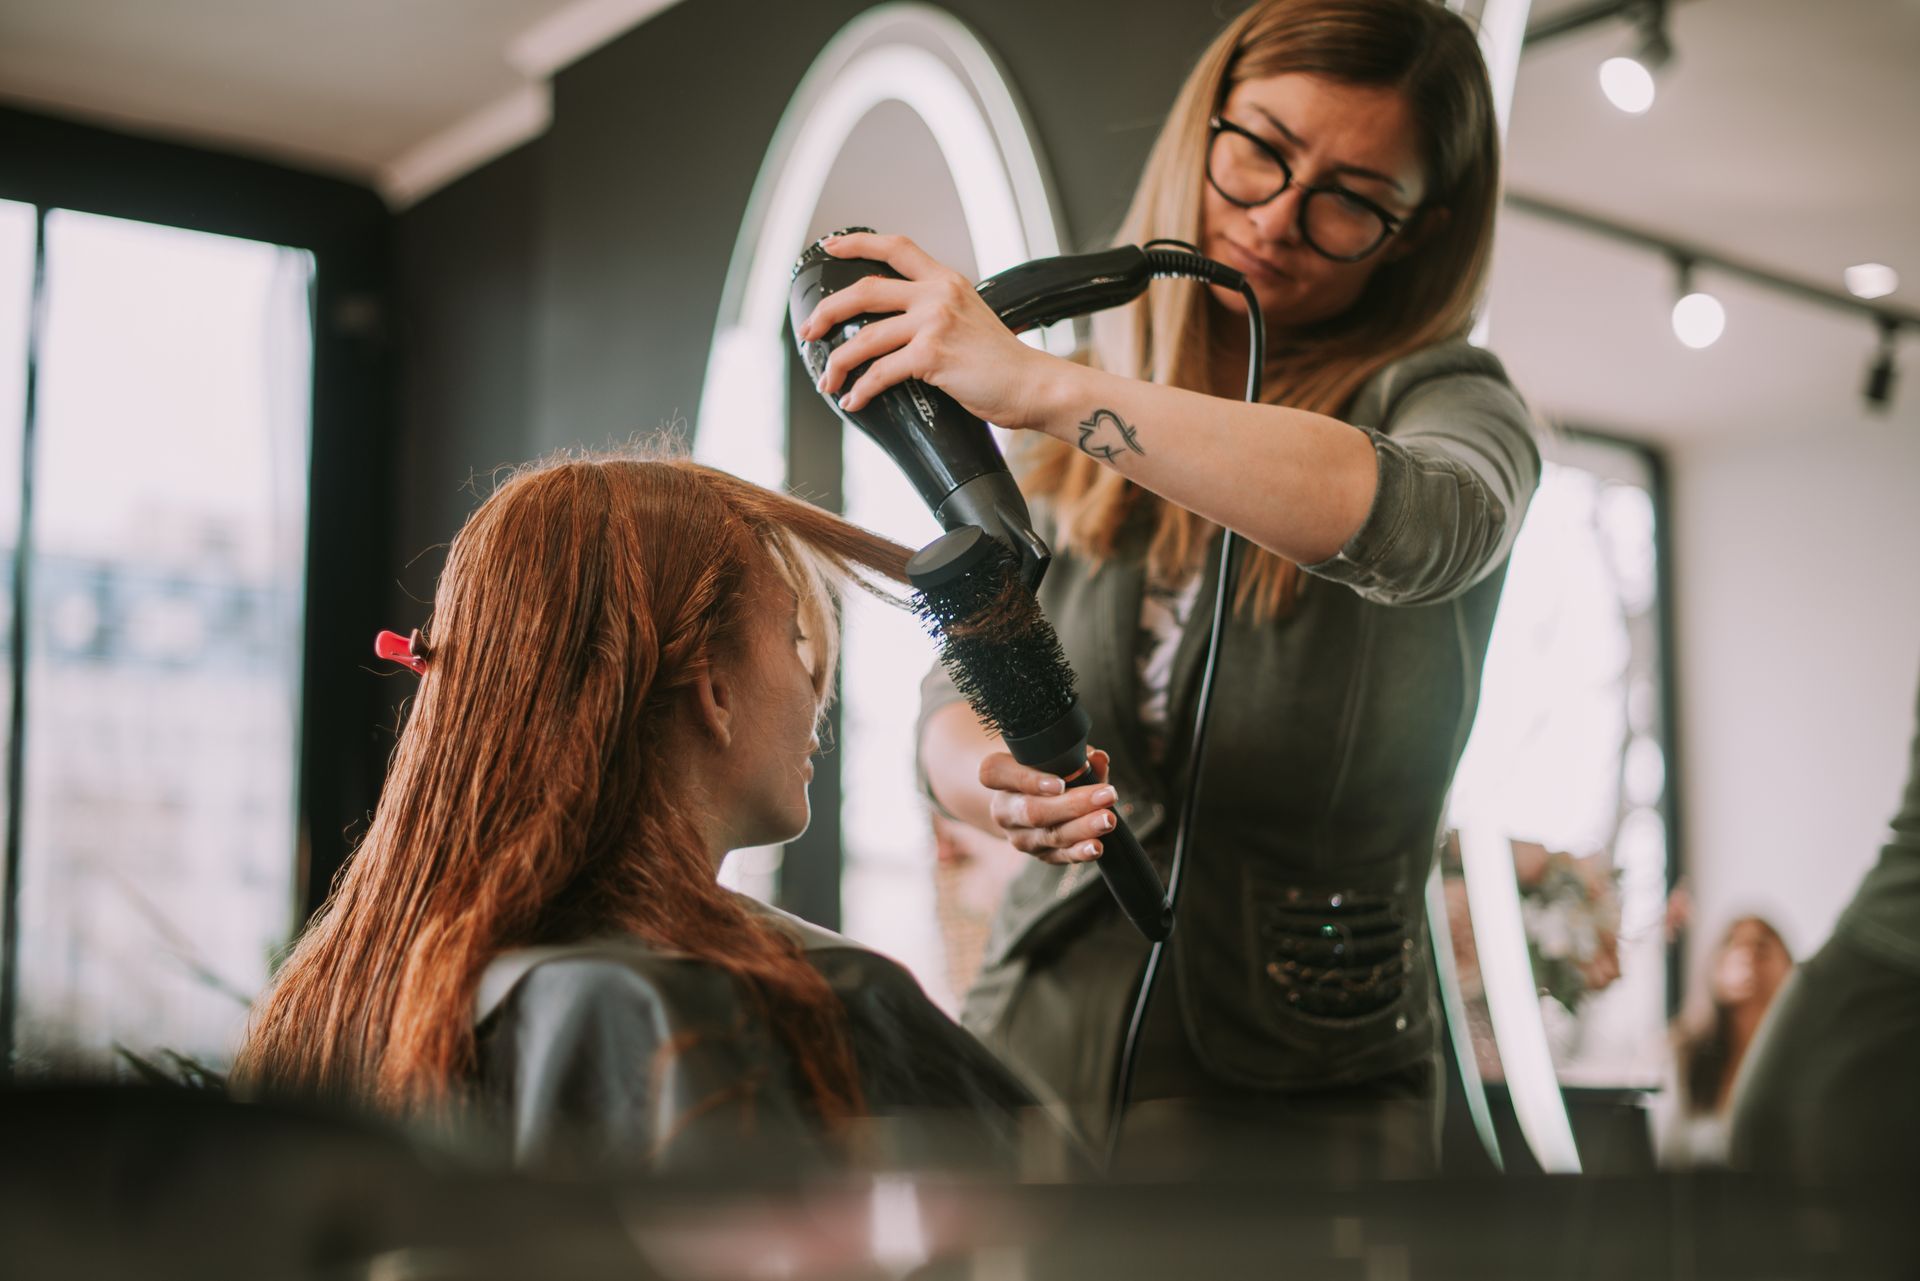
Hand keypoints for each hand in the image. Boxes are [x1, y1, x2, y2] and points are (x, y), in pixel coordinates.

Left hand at [798, 231, 1056, 429]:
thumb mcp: (970, 318)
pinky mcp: (932, 355)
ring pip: (865, 338)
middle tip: (809, 331)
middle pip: (865, 290)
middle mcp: (937, 295)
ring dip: (838, 362)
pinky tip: (854, 400)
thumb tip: (899, 328)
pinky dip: (861, 390)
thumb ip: (938, 312)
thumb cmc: (1002, 362)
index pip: (896, 247)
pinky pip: (881, 372)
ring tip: (829, 380)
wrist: (1032, 384)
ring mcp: (934, 323)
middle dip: (828, 312)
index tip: (830, 246)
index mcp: (946, 281)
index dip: (857, 243)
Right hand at [978, 747, 1116, 864]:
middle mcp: (1003, 809)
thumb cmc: (1041, 770)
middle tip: (1106, 796)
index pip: (998, 775)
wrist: (1025, 801)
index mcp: (997, 775)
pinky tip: (1096, 846)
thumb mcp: (1051, 757)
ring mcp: (1019, 836)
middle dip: (1073, 805)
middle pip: (1032, 810)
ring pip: (1050, 835)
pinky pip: (1059, 855)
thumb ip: (1074, 757)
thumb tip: (1098, 758)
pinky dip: (1079, 851)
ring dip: (1083, 828)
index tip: (1059, 783)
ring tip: (1108, 819)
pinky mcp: (1038, 854)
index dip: (1029, 781)